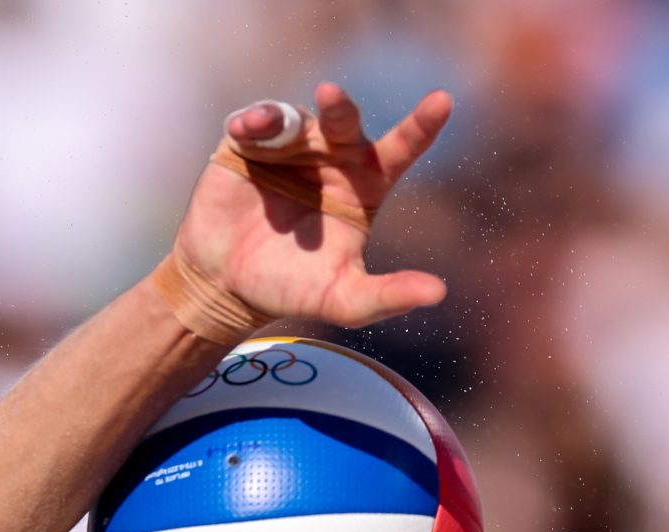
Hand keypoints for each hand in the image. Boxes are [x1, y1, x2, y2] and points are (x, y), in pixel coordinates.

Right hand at [171, 83, 452, 328]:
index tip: (442, 101)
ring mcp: (292, 147)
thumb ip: (388, 296)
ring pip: (297, 119)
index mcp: (364, 186)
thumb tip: (439, 293)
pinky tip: (245, 133)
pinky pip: (258, 121)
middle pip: (345, 123)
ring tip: (265, 130)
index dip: (421, 126)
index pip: (401, 150)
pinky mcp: (252, 144)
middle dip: (339, 108)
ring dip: (283, 121)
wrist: (226, 284)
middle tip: (329, 95)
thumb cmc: (290, 287)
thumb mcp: (343, 299)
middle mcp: (333, 158)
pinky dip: (253, 121)